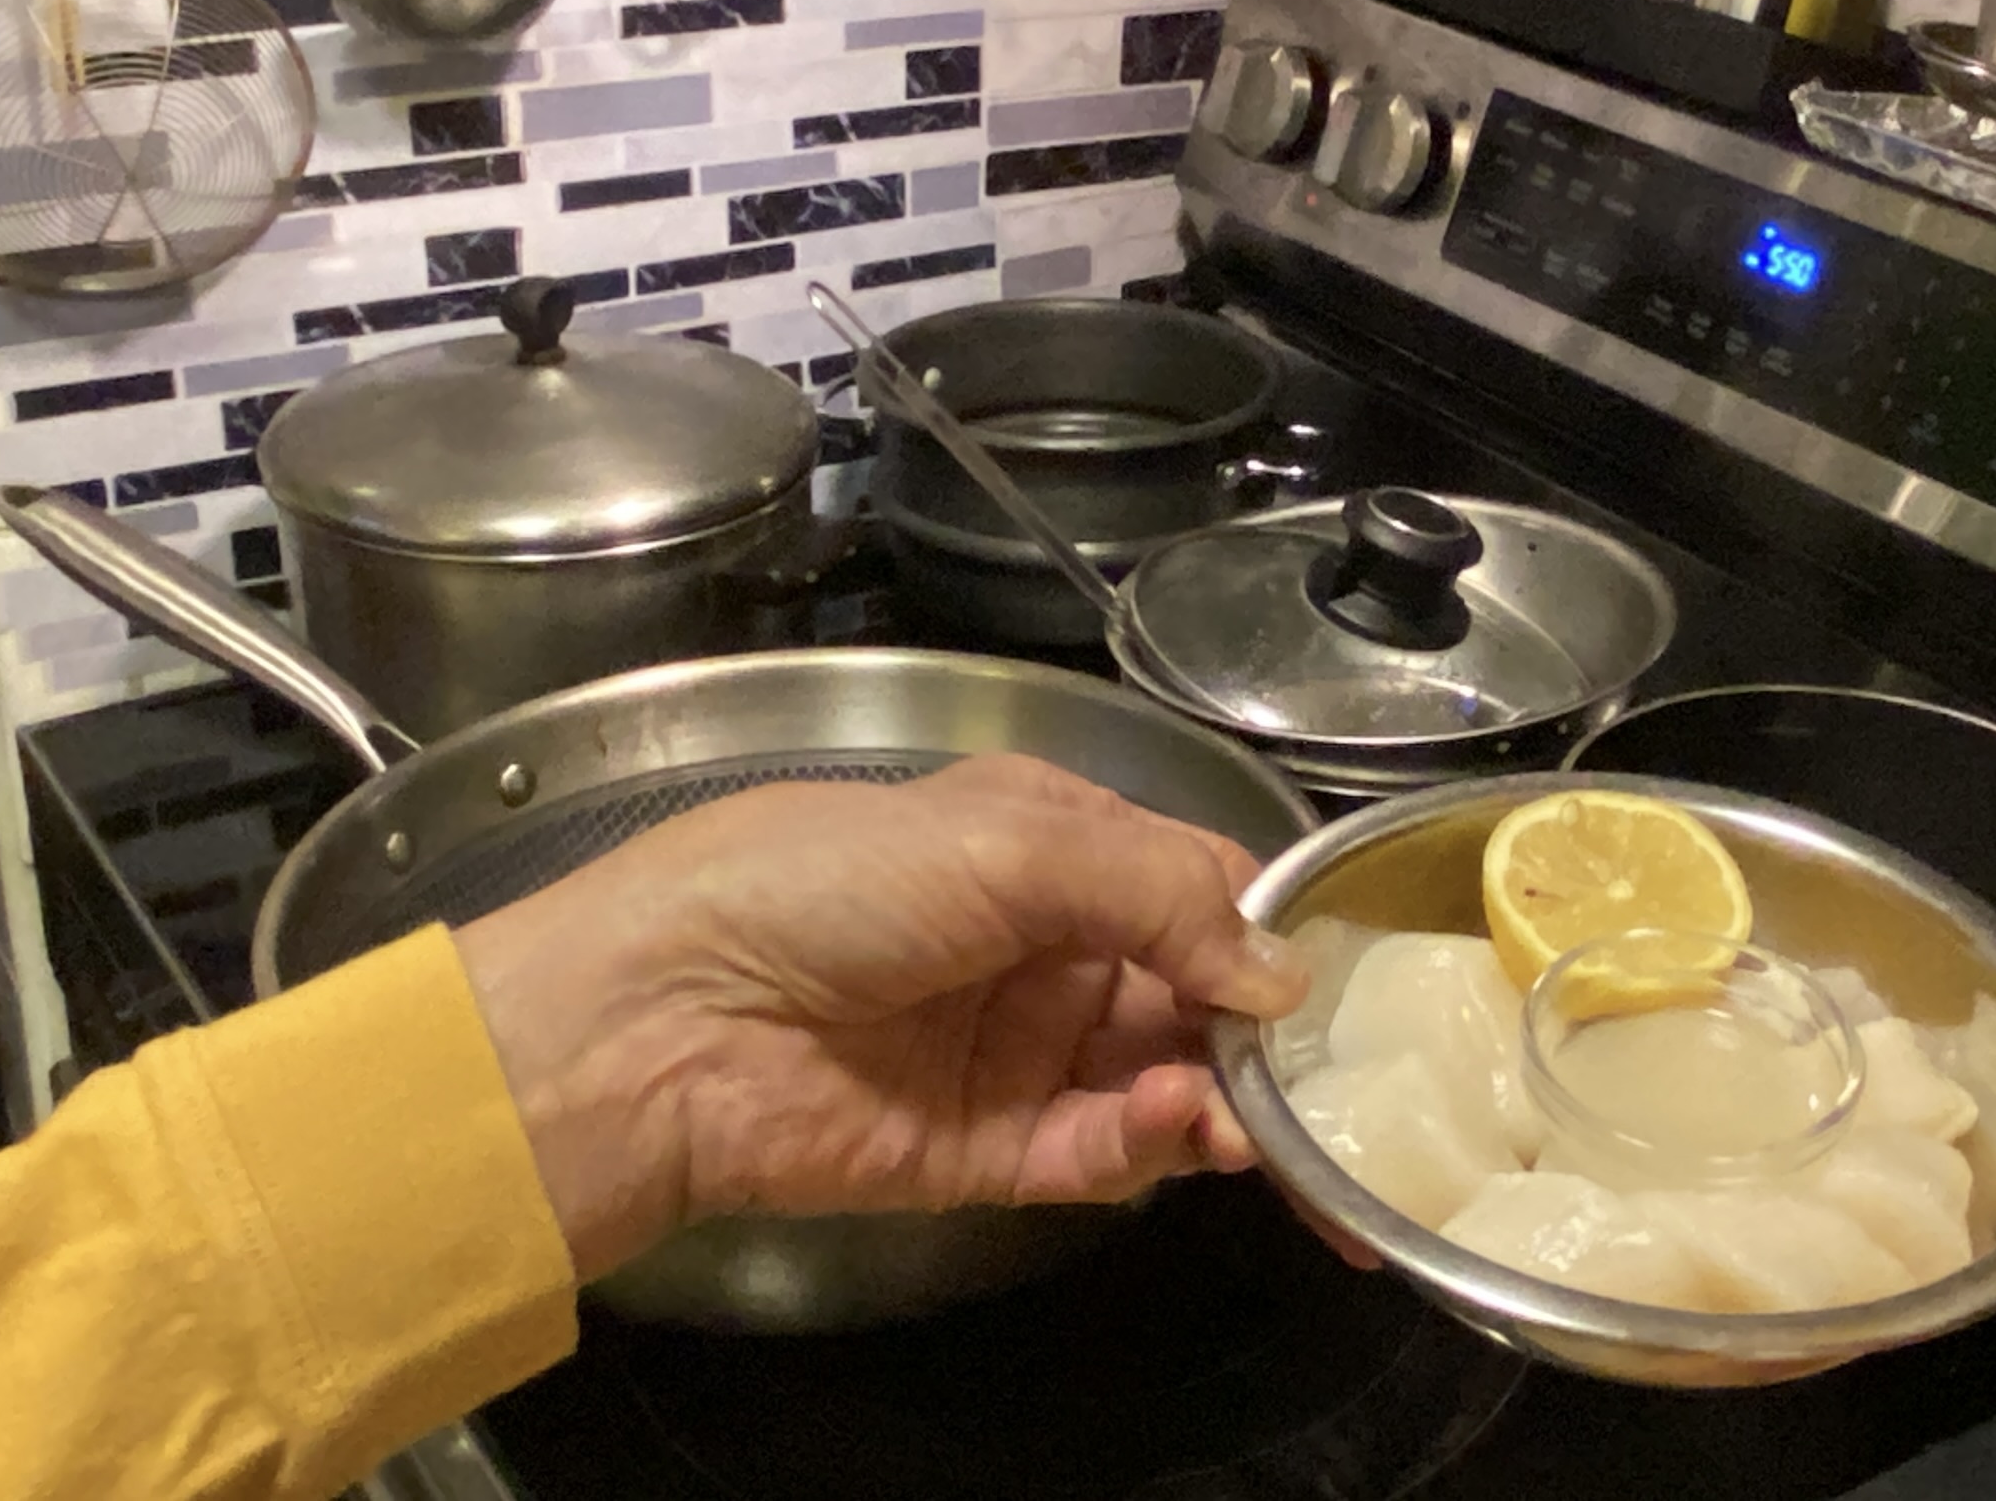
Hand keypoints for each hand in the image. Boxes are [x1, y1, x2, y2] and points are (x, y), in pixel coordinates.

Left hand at [451, 755, 1307, 1278]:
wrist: (661, 1019)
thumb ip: (1161, 896)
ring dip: (1218, 1092)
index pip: (1193, 882)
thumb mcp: (1006, 841)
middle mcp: (1041, 944)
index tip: (1334, 974)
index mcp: (1044, 841)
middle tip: (1329, 1074)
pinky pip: (1099, 1154)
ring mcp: (1016, 1053)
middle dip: (1260, 1031)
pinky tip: (1182, 1126)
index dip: (1262, 927)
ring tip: (1251, 1109)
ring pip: (1162, 1080)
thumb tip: (1281, 976)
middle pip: (1194, 992)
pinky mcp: (987, 1154)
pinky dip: (1152, 1143)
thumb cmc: (821, 885)